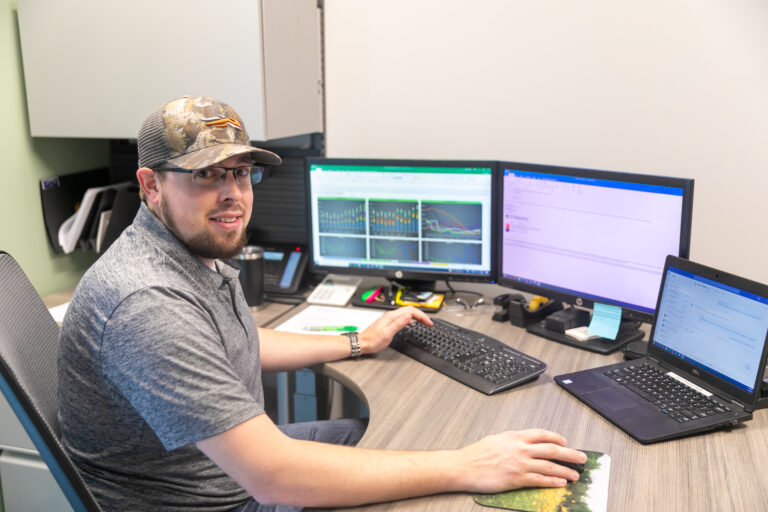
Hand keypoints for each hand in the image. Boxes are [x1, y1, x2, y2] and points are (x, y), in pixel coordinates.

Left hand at [358, 306, 432, 354]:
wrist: (362, 343)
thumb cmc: (373, 341)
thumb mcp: (387, 334)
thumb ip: (398, 324)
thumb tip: (409, 316)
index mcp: (391, 317)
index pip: (410, 311)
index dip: (422, 316)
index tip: (428, 322)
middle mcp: (390, 315)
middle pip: (409, 310)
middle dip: (421, 315)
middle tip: (429, 322)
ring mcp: (389, 318)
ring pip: (406, 313)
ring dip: (416, 316)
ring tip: (423, 322)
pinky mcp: (388, 322)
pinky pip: (402, 317)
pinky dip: (410, 319)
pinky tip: (411, 324)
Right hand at [456, 429, 586, 492]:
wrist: (464, 466)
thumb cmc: (477, 454)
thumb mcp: (497, 439)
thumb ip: (513, 440)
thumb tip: (526, 443)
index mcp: (515, 436)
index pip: (542, 434)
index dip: (557, 438)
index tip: (565, 442)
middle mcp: (520, 448)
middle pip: (552, 450)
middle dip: (570, 454)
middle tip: (582, 458)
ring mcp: (520, 463)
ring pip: (549, 466)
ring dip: (565, 470)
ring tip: (576, 474)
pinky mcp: (517, 478)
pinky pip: (540, 479)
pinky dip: (553, 481)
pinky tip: (561, 483)